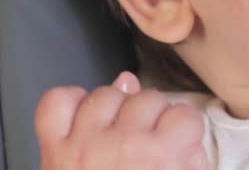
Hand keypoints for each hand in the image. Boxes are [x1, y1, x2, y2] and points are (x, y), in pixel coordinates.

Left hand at [35, 72, 206, 169]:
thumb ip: (192, 156)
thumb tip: (180, 122)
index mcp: (160, 156)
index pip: (185, 114)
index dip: (185, 128)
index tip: (179, 140)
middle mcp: (122, 143)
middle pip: (148, 98)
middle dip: (154, 116)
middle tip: (150, 140)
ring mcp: (85, 143)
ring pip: (108, 94)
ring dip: (117, 108)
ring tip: (119, 131)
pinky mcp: (54, 148)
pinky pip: (58, 101)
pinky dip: (71, 101)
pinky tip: (86, 119)